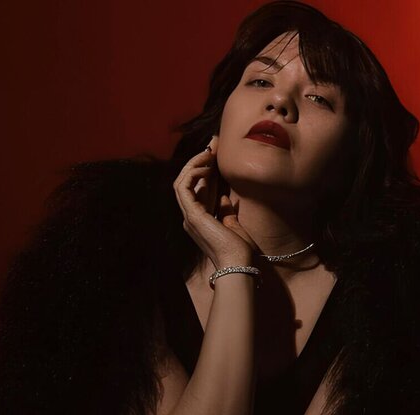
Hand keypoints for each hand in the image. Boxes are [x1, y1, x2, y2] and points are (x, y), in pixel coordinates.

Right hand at [174, 135, 256, 268]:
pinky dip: (192, 173)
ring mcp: (189, 217)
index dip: (205, 170)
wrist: (237, 265)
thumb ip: (227, 212)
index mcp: (200, 220)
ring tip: (208, 153)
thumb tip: (226, 198)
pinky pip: (183, 188)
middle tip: (212, 145)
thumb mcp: (234, 226)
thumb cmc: (238, 251)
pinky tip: (207, 164)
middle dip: (198, 161)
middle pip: (188, 182)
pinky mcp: (191, 215)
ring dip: (193, 164)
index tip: (216, 153)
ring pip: (181, 182)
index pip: (198, 188)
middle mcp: (190, 218)